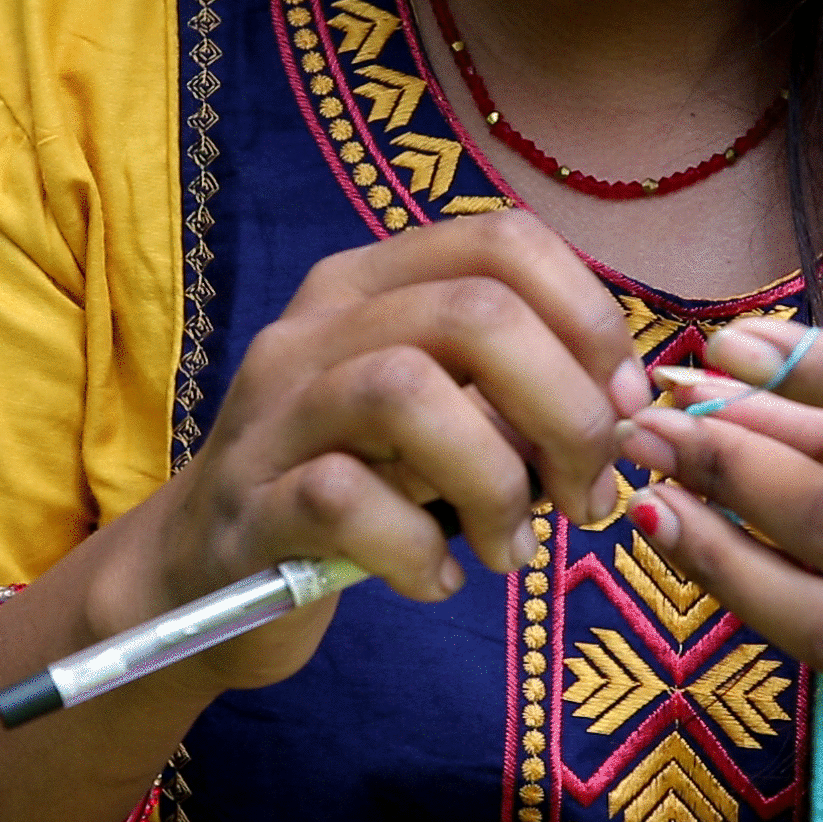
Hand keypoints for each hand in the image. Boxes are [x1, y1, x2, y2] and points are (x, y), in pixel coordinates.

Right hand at [90, 211, 650, 691]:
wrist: (199, 571)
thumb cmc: (349, 489)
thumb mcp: (435, 420)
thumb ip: (511, 394)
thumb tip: (622, 412)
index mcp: (372, 285)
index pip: (504, 241)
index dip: (588, 321)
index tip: (622, 409)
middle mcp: (317, 329)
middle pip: (475, 312)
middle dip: (565, 411)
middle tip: (582, 495)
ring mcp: (274, 413)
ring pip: (406, 391)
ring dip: (496, 482)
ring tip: (509, 548)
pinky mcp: (251, 504)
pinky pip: (344, 501)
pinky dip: (416, 552)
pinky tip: (436, 580)